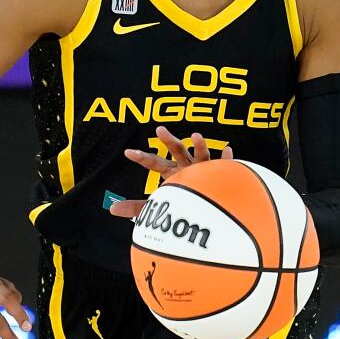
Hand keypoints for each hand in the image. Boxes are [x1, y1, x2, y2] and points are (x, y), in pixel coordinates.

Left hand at [109, 126, 232, 218]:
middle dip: (169, 140)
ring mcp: (206, 168)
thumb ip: (137, 207)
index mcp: (172, 172)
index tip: (128, 152)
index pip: (154, 162)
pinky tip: (228, 151)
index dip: (141, 157)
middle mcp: (188, 166)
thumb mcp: (159, 203)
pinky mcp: (222, 174)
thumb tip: (111, 209)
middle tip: (159, 129)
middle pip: (176, 150)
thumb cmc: (184, 199)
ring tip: (195, 136)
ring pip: (201, 154)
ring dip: (199, 144)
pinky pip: (225, 167)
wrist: (210, 201)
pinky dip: (227, 160)